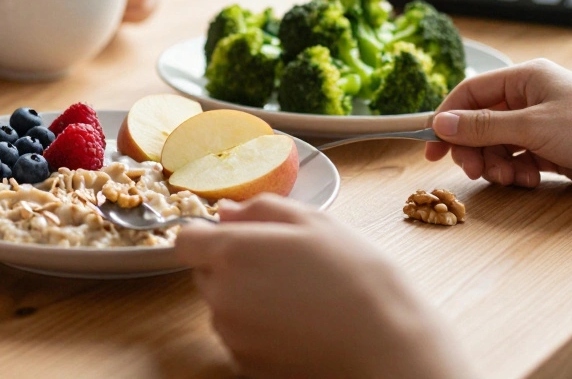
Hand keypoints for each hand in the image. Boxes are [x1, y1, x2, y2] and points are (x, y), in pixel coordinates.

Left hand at [176, 196, 471, 378]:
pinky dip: (259, 330)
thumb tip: (224, 212)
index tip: (237, 237)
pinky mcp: (246, 365)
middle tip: (283, 265)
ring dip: (246, 298)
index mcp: (231, 252)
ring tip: (298, 296)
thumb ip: (259, 209)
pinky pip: (240, 338)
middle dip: (232, 266)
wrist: (386, 344)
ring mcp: (232, 335)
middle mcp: (221, 295)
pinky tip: (298, 324)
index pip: (186, 239)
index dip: (208, 235)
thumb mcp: (313, 221)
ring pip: (223, 306)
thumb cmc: (356, 277)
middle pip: (205, 273)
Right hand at [426, 59, 571, 198]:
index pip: (470, 92)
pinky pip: (518, 159)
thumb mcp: (532, 126)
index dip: (447, 118)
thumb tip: (439, 124)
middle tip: (474, 171)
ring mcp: (543, 124)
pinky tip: (531, 180)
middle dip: (474, 148)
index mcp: (526, 78)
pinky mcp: (554, 149)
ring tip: (511, 178)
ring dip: (496, 164)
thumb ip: (482, 127)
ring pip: (498, 144)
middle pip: (481, 122)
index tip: (431, 147)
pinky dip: (517, 172)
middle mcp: (532, 98)